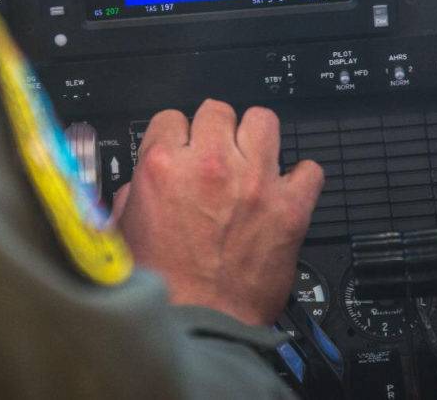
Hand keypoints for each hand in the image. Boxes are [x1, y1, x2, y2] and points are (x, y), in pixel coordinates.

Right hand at [113, 99, 323, 326]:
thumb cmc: (163, 287)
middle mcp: (210, 165)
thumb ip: (136, 195)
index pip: (171, 117)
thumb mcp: (126, 231)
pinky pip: (309, 169)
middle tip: (218, 154)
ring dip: (256, 138)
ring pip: (263, 120)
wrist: (200, 325)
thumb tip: (144, 183)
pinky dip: (300, 178)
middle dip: (216, 131)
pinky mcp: (290, 207)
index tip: (185, 148)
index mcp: (163, 167)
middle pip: (217, 110)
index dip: (178, 135)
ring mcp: (254, 182)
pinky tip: (286, 190)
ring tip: (253, 160)